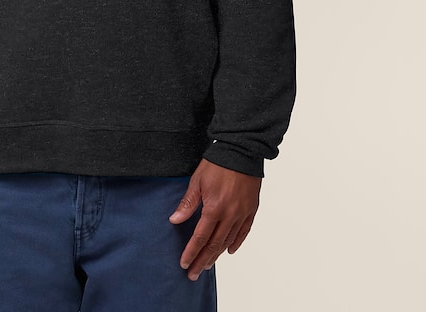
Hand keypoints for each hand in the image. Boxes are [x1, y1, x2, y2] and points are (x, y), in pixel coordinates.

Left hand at [169, 159, 260, 280]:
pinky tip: (228, 250)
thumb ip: (187, 203)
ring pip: (229, 241)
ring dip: (217, 255)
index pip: (200, 237)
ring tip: (207, 265)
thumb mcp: (197, 181)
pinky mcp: (251, 210)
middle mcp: (230, 215)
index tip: (184, 263)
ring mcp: (242, 214)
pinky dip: (236, 243)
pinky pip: (244, 232)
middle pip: (214, 244)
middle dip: (202, 260)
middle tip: (193, 273)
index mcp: (214, 208)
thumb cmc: (218, 163)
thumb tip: (175, 220)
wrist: (241, 151)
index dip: (192, 252)